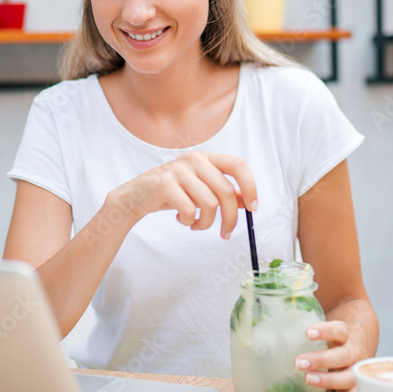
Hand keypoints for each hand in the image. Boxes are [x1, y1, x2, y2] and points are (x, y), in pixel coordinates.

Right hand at [111, 150, 257, 239]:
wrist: (139, 194)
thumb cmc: (175, 192)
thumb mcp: (202, 189)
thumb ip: (224, 192)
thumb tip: (248, 202)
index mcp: (207, 158)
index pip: (237, 165)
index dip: (250, 186)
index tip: (253, 207)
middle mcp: (195, 159)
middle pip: (225, 192)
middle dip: (230, 218)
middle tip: (226, 233)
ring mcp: (179, 170)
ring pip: (209, 204)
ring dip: (205, 223)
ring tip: (196, 224)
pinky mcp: (164, 184)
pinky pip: (189, 210)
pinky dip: (189, 222)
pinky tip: (182, 219)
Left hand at [294, 320, 361, 391]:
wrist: (361, 338)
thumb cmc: (334, 332)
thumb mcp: (324, 319)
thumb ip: (304, 313)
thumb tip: (272, 297)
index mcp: (347, 334)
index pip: (339, 330)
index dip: (325, 331)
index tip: (307, 332)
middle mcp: (354, 353)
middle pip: (343, 356)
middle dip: (321, 360)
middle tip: (298, 362)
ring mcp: (356, 371)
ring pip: (348, 378)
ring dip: (328, 380)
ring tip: (307, 379)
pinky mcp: (355, 389)